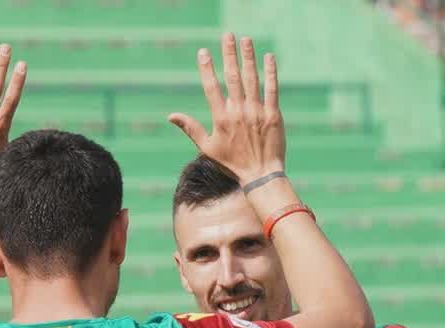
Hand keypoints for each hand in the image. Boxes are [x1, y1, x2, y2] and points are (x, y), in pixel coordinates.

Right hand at [168, 33, 283, 184]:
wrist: (260, 174)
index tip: (204, 52)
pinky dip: (271, 72)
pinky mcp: (273, 114)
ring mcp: (257, 112)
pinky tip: (268, 57)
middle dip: (229, 55)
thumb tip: (171, 116)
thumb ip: (190, 128)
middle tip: (227, 36)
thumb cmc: (232, 163)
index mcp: (221, 119)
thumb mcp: (207, 147)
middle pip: (232, 77)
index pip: (211, 88)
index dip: (207, 68)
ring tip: (246, 40)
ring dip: (248, 57)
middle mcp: (238, 112)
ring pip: (252, 79)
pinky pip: (272, 89)